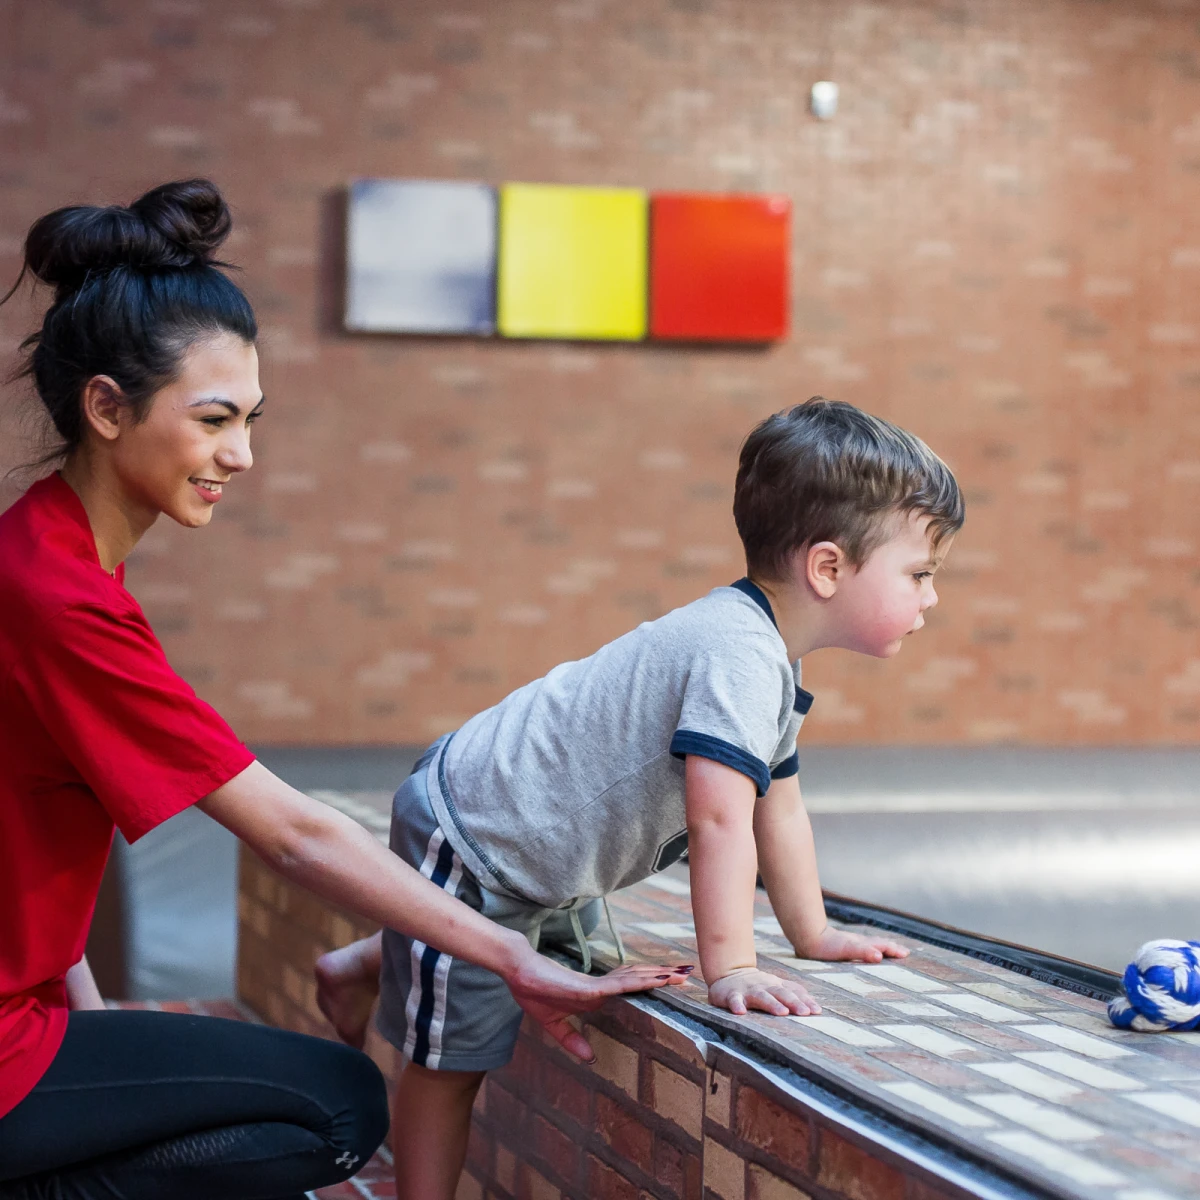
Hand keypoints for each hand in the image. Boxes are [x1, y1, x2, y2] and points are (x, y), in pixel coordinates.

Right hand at [504, 947, 693, 1062]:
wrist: (517, 970)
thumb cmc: (533, 990)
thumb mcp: (552, 1024)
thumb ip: (571, 1039)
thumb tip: (589, 1059)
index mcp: (595, 994)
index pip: (629, 987)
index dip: (649, 984)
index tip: (671, 984)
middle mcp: (600, 986)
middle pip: (638, 979)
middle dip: (663, 977)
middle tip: (688, 976)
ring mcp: (596, 985)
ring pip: (634, 979)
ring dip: (658, 977)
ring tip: (681, 974)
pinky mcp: (588, 987)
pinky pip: (619, 985)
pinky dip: (638, 982)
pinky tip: (655, 980)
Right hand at [707, 967, 819, 1016]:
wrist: (728, 974)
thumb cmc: (757, 985)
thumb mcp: (776, 986)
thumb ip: (794, 993)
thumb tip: (816, 1006)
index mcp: (775, 985)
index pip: (792, 992)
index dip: (804, 1001)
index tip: (816, 1011)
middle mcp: (764, 986)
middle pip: (780, 993)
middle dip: (793, 1002)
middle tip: (805, 1013)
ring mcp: (747, 990)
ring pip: (761, 996)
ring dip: (771, 1004)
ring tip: (782, 1012)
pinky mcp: (731, 995)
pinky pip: (733, 1000)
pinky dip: (736, 1005)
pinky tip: (740, 1012)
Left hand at [798, 926, 908, 962]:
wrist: (807, 937)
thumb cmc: (826, 946)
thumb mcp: (846, 950)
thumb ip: (863, 952)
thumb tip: (880, 956)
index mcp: (862, 943)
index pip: (882, 945)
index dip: (893, 949)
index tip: (906, 954)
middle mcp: (857, 942)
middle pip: (878, 943)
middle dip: (891, 948)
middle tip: (903, 952)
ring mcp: (849, 943)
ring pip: (869, 944)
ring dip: (880, 948)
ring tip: (887, 952)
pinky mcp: (840, 948)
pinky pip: (858, 949)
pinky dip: (866, 950)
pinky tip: (861, 955)